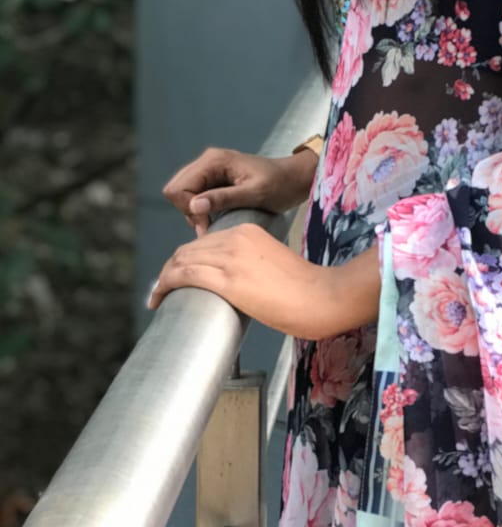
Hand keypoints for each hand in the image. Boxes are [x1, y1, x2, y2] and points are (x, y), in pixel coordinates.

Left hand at [147, 225, 380, 339]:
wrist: (319, 295)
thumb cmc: (303, 287)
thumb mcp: (272, 263)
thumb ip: (250, 264)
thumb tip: (235, 283)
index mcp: (248, 229)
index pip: (204, 241)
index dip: (186, 258)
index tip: (180, 274)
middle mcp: (236, 237)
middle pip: (189, 249)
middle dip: (171, 268)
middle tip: (162, 288)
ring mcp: (231, 257)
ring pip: (182, 261)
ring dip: (164, 278)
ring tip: (157, 296)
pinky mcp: (228, 279)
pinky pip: (185, 275)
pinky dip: (164, 285)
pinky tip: (158, 297)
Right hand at [162, 146, 317, 234]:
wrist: (294, 180)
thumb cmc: (279, 185)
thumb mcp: (254, 194)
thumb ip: (224, 198)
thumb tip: (194, 206)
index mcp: (214, 160)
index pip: (178, 188)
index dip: (188, 210)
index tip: (208, 224)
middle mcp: (207, 161)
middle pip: (176, 190)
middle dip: (189, 211)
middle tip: (210, 225)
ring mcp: (209, 170)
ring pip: (183, 195)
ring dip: (195, 213)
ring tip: (215, 223)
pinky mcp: (213, 179)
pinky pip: (194, 196)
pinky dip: (200, 210)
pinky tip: (216, 218)